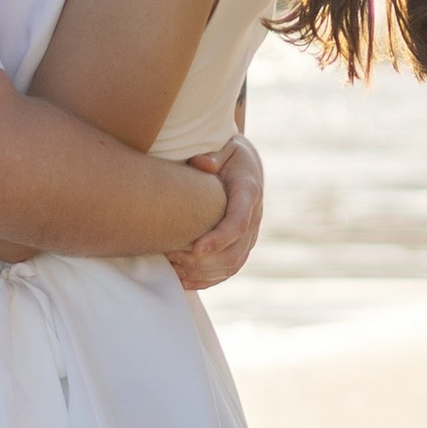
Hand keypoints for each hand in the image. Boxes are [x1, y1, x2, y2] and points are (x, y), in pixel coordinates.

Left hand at [165, 133, 262, 290]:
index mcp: (249, 194)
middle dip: (203, 261)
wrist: (246, 167)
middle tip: (173, 257)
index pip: (238, 223)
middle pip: (234, 253)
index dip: (219, 239)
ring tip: (173, 267)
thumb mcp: (224, 148)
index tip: (197, 249)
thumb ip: (213, 156)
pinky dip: (205, 279)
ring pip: (231, 266)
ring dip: (202, 272)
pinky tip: (182, 278)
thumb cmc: (229, 156)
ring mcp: (250, 236)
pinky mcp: (242, 247)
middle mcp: (254, 219)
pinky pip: (227, 271)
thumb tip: (201, 163)